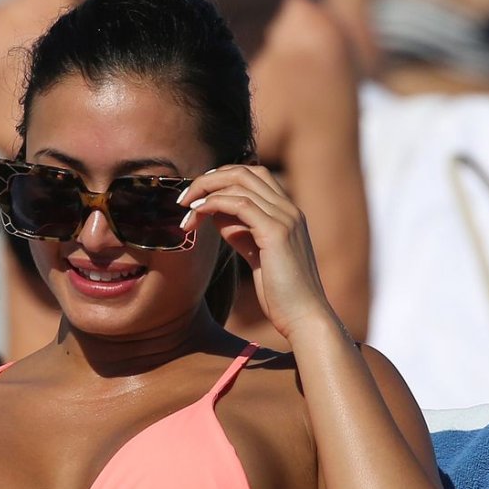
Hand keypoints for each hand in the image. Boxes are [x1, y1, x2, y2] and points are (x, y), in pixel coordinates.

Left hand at [177, 164, 334, 338]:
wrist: (304, 317)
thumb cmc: (281, 295)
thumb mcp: (257, 256)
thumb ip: (241, 233)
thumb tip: (217, 216)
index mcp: (288, 213)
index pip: (253, 177)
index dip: (221, 180)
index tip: (196, 198)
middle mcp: (289, 209)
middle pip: (245, 171)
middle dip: (209, 179)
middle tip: (184, 198)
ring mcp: (286, 217)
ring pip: (240, 181)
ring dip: (205, 191)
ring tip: (184, 209)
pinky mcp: (276, 232)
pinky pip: (239, 203)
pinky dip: (213, 203)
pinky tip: (196, 215)